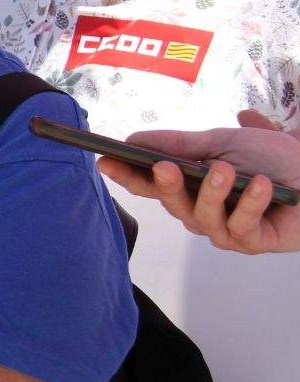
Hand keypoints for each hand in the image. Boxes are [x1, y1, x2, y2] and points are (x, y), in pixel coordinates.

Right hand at [98, 110, 299, 253]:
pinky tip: (258, 185)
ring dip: (212, 192)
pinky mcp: (253, 242)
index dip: (126, 174)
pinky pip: (240, 227)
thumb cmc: (277, 159)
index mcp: (191, 186)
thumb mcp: (224, 142)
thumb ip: (180, 144)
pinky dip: (249, 203)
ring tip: (224, 170)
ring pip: (202, 218)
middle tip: (163, 167)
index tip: (105, 160)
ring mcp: (226, 230)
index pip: (150, 184)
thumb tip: (135, 139)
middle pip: (171, 204)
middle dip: (165, 186)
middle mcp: (203, 211)